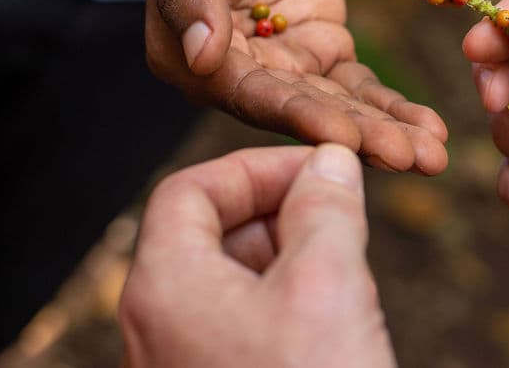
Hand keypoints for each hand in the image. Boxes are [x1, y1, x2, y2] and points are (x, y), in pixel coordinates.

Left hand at [120, 144, 395, 367]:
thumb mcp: (327, 284)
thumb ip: (326, 208)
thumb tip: (330, 161)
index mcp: (166, 286)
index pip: (191, 191)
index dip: (257, 167)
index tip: (319, 168)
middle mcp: (161, 323)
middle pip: (211, 231)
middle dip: (281, 209)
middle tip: (342, 211)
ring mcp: (186, 361)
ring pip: (234, 277)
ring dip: (292, 253)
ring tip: (347, 264)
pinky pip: (245, 322)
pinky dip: (290, 299)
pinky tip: (337, 313)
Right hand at [143, 0, 447, 173]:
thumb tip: (201, 55)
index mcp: (189, 59)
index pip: (253, 96)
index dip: (303, 118)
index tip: (350, 141)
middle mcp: (236, 74)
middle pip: (303, 112)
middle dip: (361, 137)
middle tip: (416, 160)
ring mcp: (283, 63)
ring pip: (337, 105)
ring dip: (385, 131)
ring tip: (435, 155)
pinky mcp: (320, 46)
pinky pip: (357, 83)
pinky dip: (390, 104)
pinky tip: (430, 127)